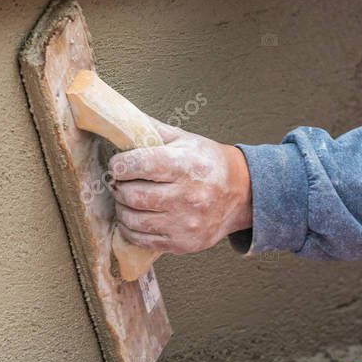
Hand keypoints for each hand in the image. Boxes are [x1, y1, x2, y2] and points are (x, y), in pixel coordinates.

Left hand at [109, 118, 252, 254]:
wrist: (243, 195)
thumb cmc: (209, 164)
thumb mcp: (186, 139)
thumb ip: (152, 130)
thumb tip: (121, 118)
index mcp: (186, 165)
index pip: (139, 164)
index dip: (120, 165)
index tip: (118, 165)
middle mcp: (187, 196)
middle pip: (131, 194)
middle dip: (118, 187)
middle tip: (120, 182)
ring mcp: (185, 223)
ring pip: (133, 219)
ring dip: (122, 208)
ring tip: (127, 199)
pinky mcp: (182, 243)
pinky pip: (141, 239)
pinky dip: (129, 229)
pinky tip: (134, 218)